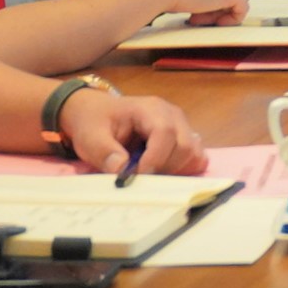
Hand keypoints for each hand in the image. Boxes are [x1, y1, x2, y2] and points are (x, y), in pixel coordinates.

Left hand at [56, 87, 207, 177]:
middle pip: (185, 146)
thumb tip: (122, 171)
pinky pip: (196, 158)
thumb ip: (104, 152)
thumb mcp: (90, 136)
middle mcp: (172, 115)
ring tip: (150, 174)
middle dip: (165, 168)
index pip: (165, 132)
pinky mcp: (183, 139)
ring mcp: (181, 127)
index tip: (138, 175)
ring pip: (194, 153)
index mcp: (150, 109)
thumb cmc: (94, 122)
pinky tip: (161, 171)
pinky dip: (183, 170)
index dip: (155, 158)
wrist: (96, 113)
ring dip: (175, 171)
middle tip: (141, 178)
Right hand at [144, 0, 245, 23]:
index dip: (207, 2)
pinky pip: (242, 10)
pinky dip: (231, 20)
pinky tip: (216, 23)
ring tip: (197, 19)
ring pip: (232, 3)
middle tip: (195, 18)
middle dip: (211, 9)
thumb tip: (206, 4)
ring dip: (215, 15)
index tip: (193, 11)